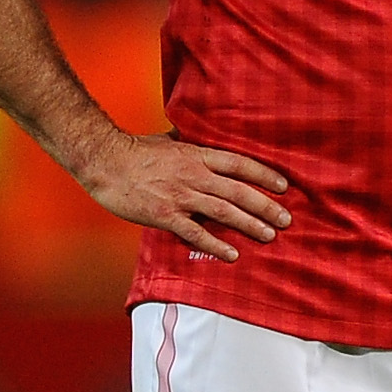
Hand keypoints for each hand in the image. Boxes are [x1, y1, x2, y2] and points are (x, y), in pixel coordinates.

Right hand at [80, 131, 290, 261]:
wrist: (104, 161)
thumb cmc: (134, 150)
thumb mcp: (168, 140)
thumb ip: (190, 144)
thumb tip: (203, 137)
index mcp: (196, 155)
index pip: (239, 164)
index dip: (264, 174)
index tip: (284, 186)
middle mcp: (194, 175)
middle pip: (238, 191)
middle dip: (266, 206)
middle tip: (287, 219)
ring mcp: (180, 196)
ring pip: (223, 211)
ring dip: (249, 224)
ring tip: (270, 235)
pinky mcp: (165, 215)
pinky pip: (196, 233)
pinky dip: (216, 244)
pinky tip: (233, 254)